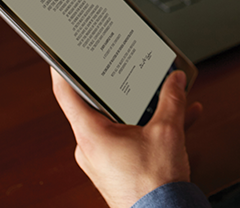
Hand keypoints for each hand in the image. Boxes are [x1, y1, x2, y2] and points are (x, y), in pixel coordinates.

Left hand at [51, 68, 202, 207]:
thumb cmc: (153, 185)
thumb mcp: (167, 130)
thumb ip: (171, 99)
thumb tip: (175, 81)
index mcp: (92, 134)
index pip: (67, 93)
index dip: (62, 69)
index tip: (61, 53)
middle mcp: (91, 147)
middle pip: (98, 105)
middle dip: (121, 86)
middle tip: (128, 66)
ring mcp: (103, 159)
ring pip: (120, 122)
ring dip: (144, 108)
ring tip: (166, 94)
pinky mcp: (117, 168)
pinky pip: (131, 138)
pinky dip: (150, 127)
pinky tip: (178, 118)